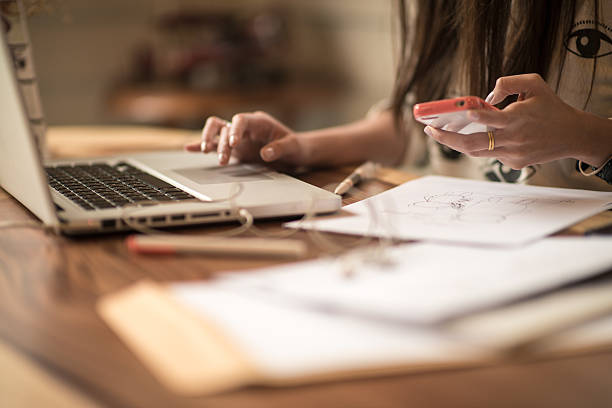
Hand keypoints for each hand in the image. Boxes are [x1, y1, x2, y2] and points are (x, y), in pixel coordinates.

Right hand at [185, 111, 308, 166]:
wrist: (295, 152)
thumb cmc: (295, 147)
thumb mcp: (293, 147)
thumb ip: (280, 149)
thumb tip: (265, 153)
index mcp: (259, 121)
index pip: (240, 120)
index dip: (234, 130)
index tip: (233, 144)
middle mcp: (245, 127)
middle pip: (224, 126)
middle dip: (220, 141)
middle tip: (223, 159)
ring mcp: (237, 136)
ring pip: (216, 131)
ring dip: (210, 141)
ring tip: (210, 155)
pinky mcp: (234, 147)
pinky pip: (215, 143)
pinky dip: (202, 145)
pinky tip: (189, 148)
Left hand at [423, 73, 599, 168]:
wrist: (573, 135)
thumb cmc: (551, 106)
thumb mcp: (535, 84)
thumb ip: (509, 82)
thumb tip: (486, 97)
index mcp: (518, 119)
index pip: (494, 120)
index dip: (479, 118)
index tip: (465, 114)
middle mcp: (513, 139)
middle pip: (473, 144)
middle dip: (447, 139)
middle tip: (429, 129)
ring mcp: (512, 154)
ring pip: (476, 152)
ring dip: (455, 143)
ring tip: (437, 132)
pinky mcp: (514, 164)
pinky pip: (490, 154)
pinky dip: (481, 145)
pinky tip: (470, 136)